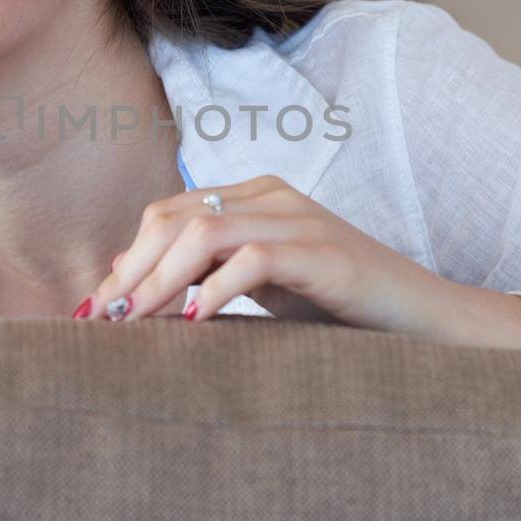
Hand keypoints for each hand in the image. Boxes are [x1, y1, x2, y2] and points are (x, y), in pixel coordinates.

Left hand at [80, 173, 468, 334]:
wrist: (426, 321)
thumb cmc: (340, 309)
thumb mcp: (261, 288)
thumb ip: (206, 276)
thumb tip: (130, 287)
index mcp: (253, 197)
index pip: (167, 215)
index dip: (126, 259)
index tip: (94, 309)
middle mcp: (272, 197)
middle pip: (174, 219)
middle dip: (130, 271)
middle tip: (101, 321)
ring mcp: (300, 221)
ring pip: (202, 233)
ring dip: (157, 282)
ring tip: (133, 324)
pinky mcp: (325, 255)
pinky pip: (252, 259)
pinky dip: (213, 290)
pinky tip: (193, 322)